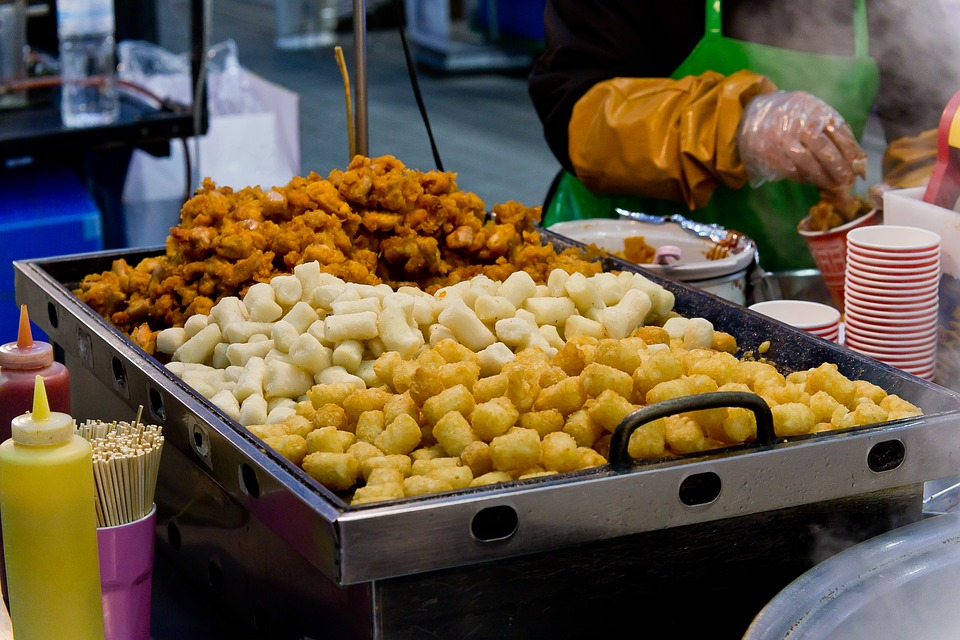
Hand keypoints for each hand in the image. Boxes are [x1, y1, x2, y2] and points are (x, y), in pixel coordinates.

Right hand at [737, 91, 866, 189]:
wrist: (751, 114)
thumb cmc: (791, 116)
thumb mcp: (813, 112)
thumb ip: (833, 130)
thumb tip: (856, 160)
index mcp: (815, 110)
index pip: (839, 134)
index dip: (852, 154)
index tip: (859, 170)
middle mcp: (798, 123)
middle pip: (824, 150)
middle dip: (838, 169)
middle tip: (846, 182)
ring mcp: (782, 138)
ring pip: (807, 163)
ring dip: (821, 178)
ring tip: (831, 185)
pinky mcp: (768, 153)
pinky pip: (790, 170)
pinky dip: (802, 177)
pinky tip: (810, 180)